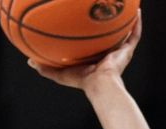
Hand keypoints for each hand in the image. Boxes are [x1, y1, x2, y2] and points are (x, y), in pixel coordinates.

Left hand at [27, 10, 141, 92]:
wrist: (100, 84)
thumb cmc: (81, 81)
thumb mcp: (60, 73)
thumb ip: (45, 67)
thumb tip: (29, 61)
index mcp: (94, 57)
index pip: (92, 42)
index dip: (89, 32)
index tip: (84, 20)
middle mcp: (107, 52)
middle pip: (108, 34)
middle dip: (106, 22)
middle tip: (104, 8)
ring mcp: (119, 51)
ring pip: (124, 31)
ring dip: (124, 19)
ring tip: (124, 4)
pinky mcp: (127, 50)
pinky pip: (134, 33)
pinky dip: (137, 22)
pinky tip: (137, 9)